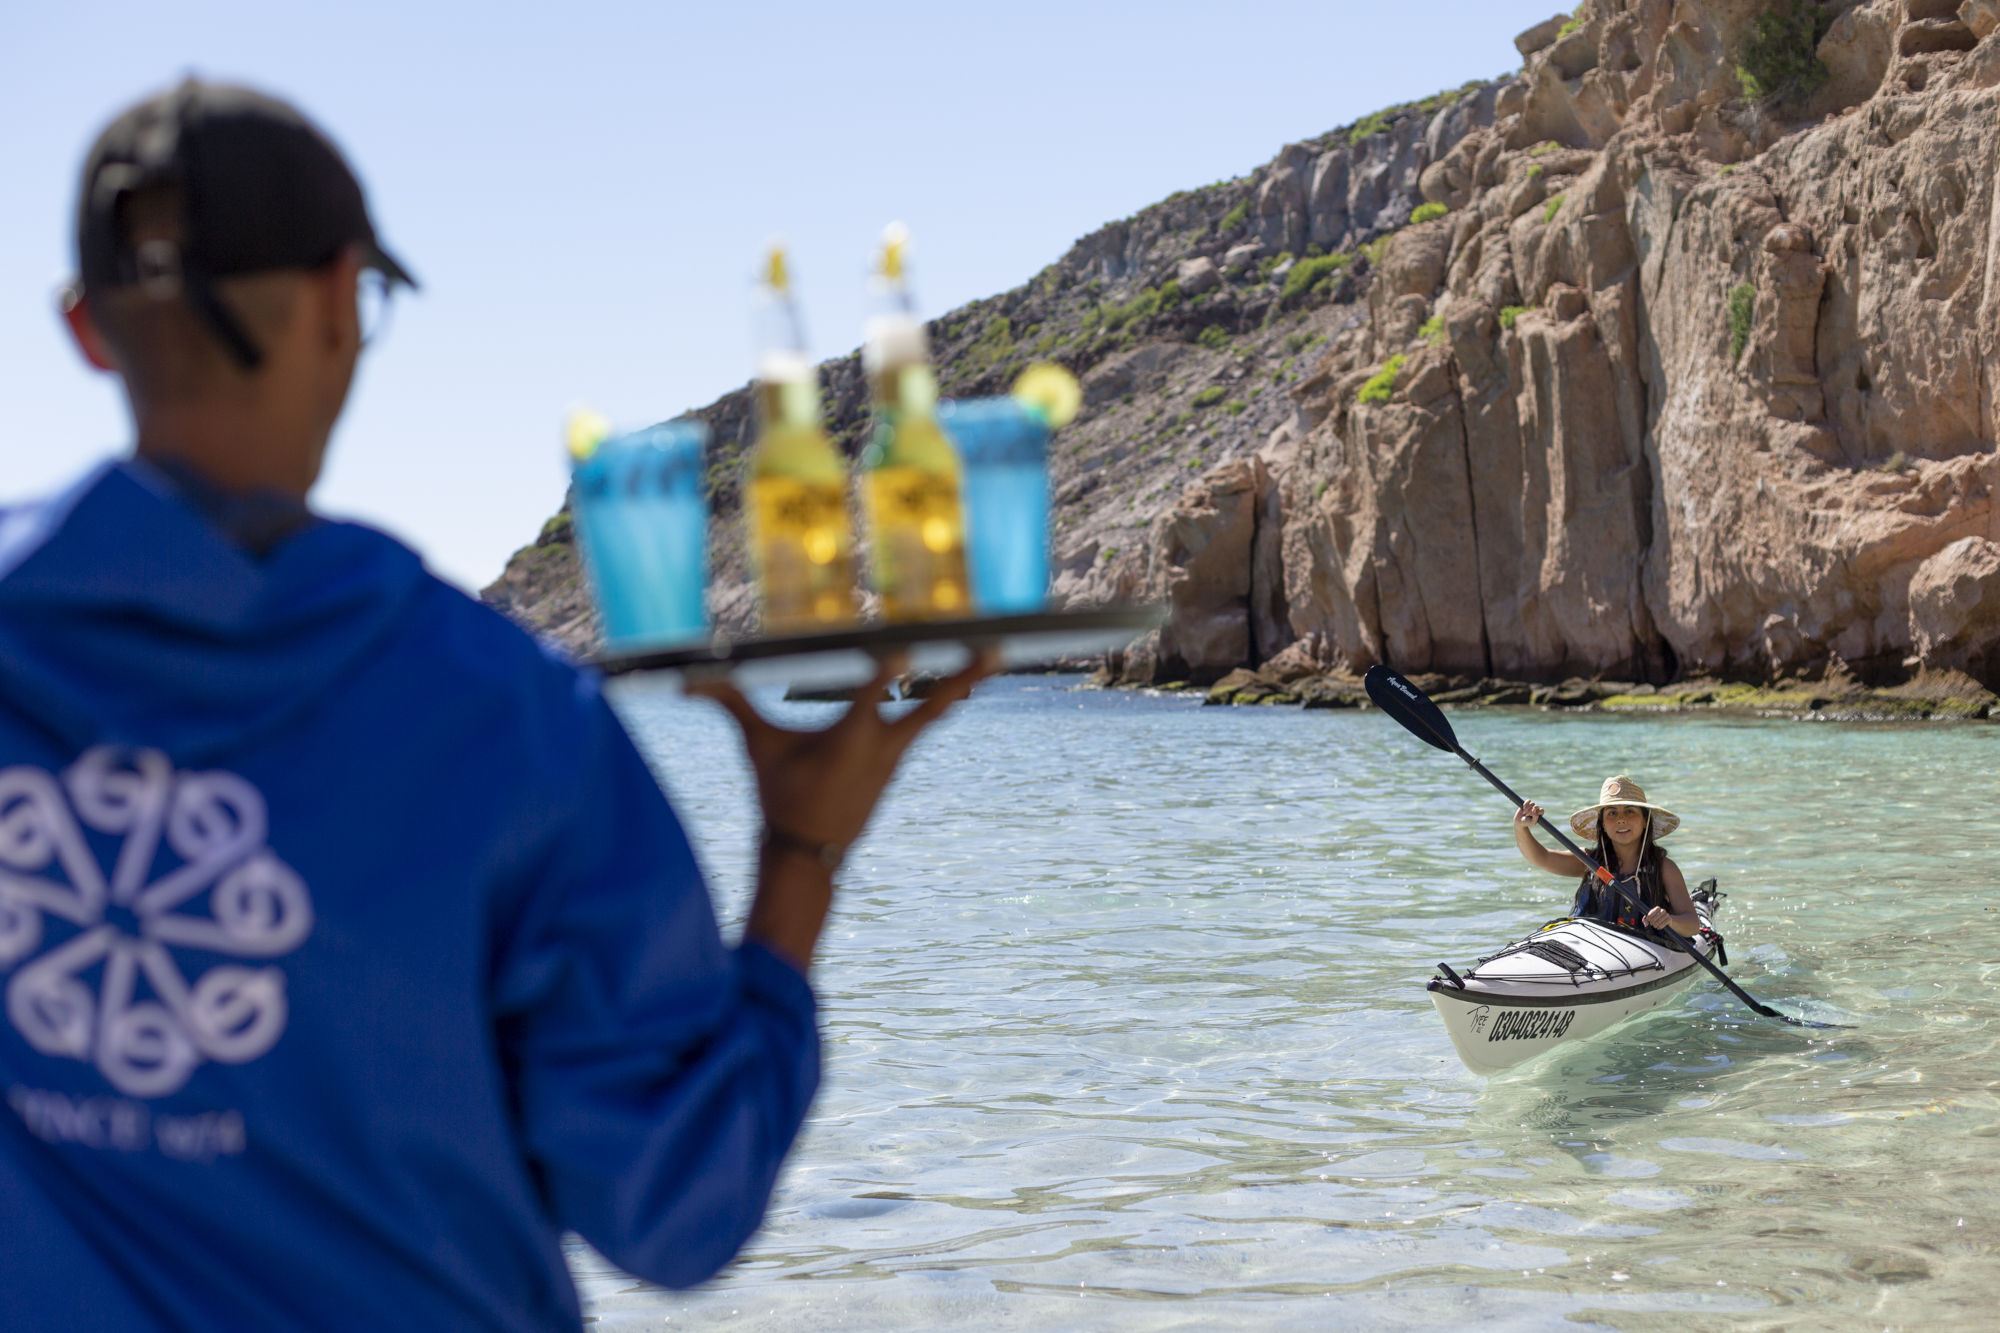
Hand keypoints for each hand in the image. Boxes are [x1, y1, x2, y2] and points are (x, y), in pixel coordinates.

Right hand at [691, 651, 997, 851]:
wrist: (807, 852)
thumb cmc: (779, 795)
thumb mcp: (757, 750)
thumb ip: (730, 705)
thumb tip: (687, 679)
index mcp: (847, 742)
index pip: (867, 700)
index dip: (884, 675)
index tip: (904, 650)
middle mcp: (882, 748)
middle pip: (932, 707)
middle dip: (964, 678)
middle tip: (997, 648)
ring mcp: (895, 757)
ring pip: (934, 713)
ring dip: (962, 683)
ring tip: (994, 652)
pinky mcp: (897, 762)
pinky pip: (921, 724)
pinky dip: (939, 700)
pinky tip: (962, 679)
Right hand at [1514, 800, 1543, 827]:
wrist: (1519, 821)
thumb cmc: (1527, 822)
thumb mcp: (1532, 822)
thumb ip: (1536, 817)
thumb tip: (1534, 809)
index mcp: (1540, 814)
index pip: (1541, 810)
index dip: (1537, 812)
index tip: (1533, 815)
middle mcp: (1536, 809)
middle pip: (1536, 806)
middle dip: (1530, 811)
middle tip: (1527, 815)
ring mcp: (1532, 806)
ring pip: (1532, 803)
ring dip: (1527, 808)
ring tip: (1524, 813)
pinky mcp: (1527, 803)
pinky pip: (1528, 800)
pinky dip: (1526, 803)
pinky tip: (1523, 807)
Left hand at [1642, 905, 1687, 934]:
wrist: (1671, 921)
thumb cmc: (1659, 919)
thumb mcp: (1652, 918)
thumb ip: (1646, 920)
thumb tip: (1645, 923)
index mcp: (1657, 908)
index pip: (1651, 913)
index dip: (1648, 918)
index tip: (1649, 921)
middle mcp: (1662, 910)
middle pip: (1654, 917)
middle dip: (1652, 922)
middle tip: (1652, 924)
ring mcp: (1667, 914)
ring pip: (1658, 921)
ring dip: (1656, 925)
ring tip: (1655, 926)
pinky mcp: (1670, 919)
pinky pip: (1663, 923)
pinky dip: (1660, 926)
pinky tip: (1659, 927)